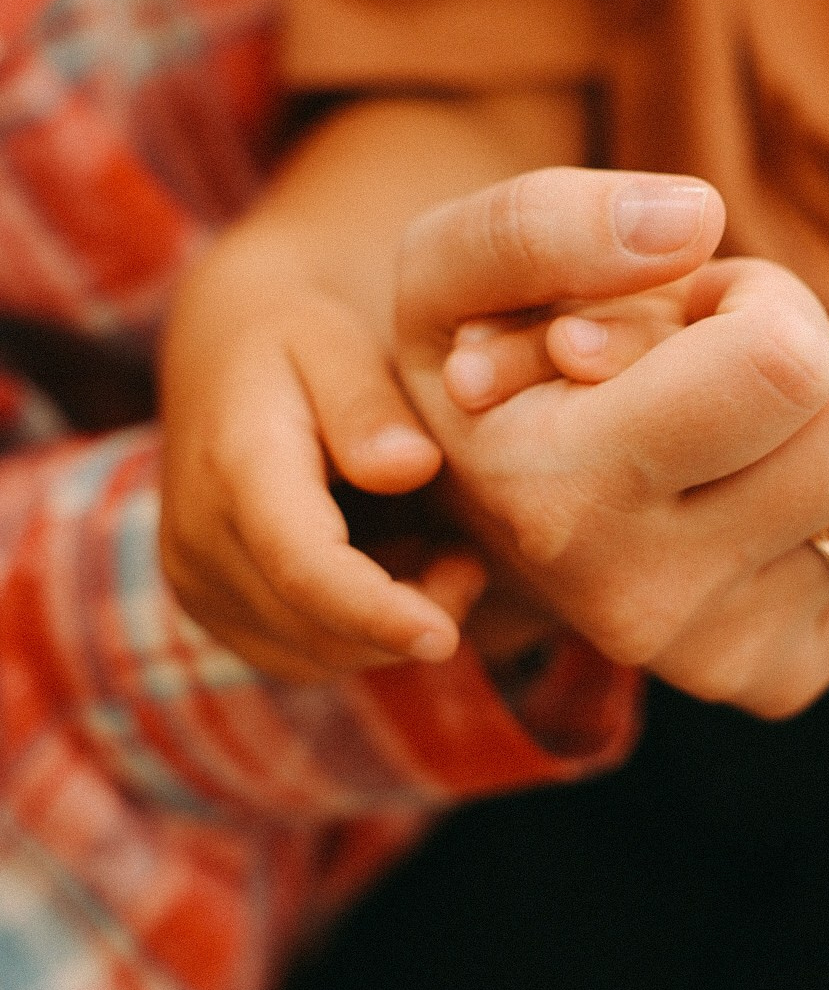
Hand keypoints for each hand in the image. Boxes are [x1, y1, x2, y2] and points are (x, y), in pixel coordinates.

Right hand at [159, 234, 488, 681]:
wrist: (224, 349)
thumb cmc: (299, 337)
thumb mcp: (339, 340)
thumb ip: (369, 405)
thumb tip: (410, 468)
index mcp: (235, 465)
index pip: (302, 565)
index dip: (375, 612)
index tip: (444, 638)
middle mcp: (198, 537)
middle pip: (314, 625)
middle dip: (408, 617)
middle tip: (470, 560)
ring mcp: (197, 581)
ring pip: (312, 653)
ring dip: (387, 628)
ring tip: (437, 551)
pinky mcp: (211, 606)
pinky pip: (298, 652)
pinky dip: (357, 631)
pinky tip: (394, 565)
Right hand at [395, 168, 828, 714]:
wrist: (495, 512)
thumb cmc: (490, 366)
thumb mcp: (455, 272)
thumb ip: (543, 226)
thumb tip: (692, 222)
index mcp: (554, 496)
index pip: (782, 362)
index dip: (757, 302)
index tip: (688, 314)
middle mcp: (638, 601)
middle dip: (810, 354)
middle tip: (723, 366)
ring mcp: (717, 657)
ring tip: (741, 420)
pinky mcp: (780, 678)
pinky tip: (771, 481)